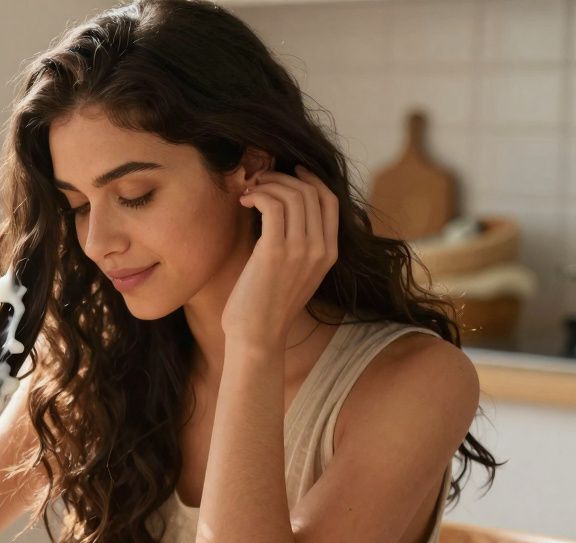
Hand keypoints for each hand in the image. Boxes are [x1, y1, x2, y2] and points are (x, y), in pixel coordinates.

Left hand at [222, 165, 338, 350]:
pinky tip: (244, 201)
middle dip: (283, 178)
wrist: (257, 337)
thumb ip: (299, 245)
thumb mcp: (294, 272)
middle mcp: (321, 249)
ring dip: (267, 184)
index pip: (330, 200)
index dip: (310, 179)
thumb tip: (284, 211)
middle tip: (259, 180)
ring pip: (292, 194)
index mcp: (330, 253)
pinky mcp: (276, 252)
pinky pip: (273, 205)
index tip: (289, 171)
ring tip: (248, 190)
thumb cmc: (266, 306)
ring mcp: (301, 250)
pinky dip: (257, 195)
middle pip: (311, 192)